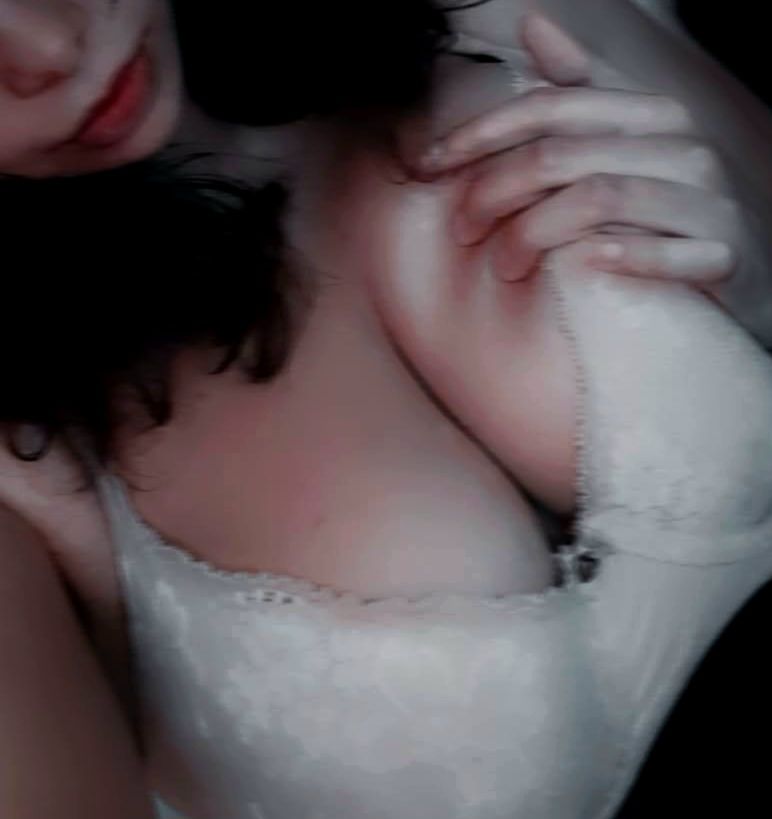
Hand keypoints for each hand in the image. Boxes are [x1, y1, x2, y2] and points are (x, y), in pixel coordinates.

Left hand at [415, 12, 754, 308]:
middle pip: (561, 156)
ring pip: (599, 198)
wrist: (724, 270)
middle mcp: (681, 148)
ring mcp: (706, 201)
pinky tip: (584, 266)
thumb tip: (535, 23)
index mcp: (650, 115)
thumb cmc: (655, 211)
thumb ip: (577, 92)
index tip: (428, 165)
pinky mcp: (723, 253)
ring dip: (535, 234)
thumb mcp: (615, 146)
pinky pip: (671, 253)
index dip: (479, 135)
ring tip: (501, 266)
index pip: (549, 107)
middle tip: (461, 229)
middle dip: (494, 192)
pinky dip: (624, 255)